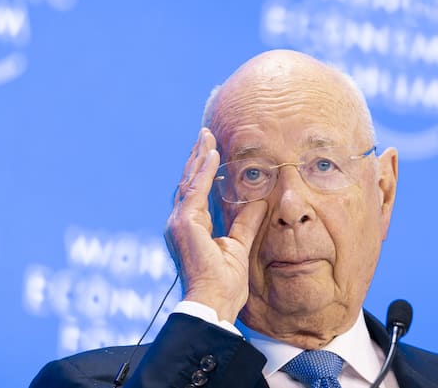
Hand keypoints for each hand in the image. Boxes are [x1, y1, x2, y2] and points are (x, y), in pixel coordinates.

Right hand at [165, 128, 267, 322]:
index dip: (202, 172)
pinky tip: (212, 154)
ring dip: (199, 158)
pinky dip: (204, 170)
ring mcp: (178, 223)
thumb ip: (246, 222)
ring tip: (207, 137)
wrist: (215, 301)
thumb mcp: (239, 245)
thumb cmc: (225, 284)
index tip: (211, 153)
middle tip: (206, 136)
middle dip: (198, 158)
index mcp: (190, 229)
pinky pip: (195, 189)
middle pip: (188, 182)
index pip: (195, 194)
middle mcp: (179, 223)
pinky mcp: (184, 223)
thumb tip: (259, 202)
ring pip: (189, 181)